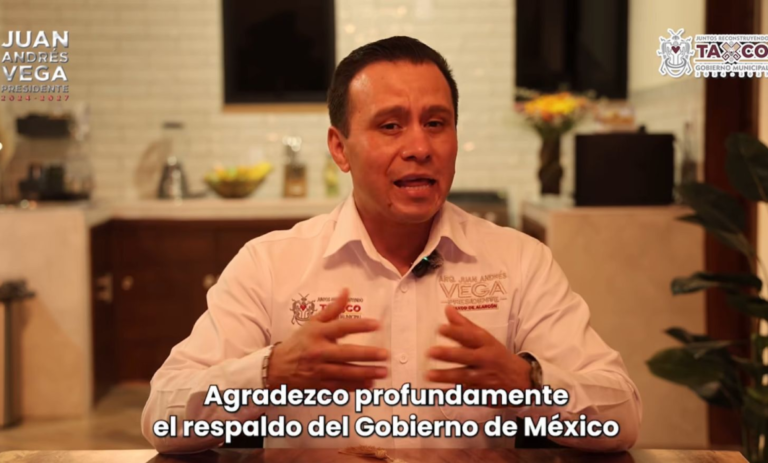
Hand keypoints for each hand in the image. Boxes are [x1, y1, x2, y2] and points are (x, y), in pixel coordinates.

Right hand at [266, 288, 388, 390]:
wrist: (276, 367)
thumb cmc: (299, 342)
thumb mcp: (312, 323)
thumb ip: (332, 309)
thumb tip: (347, 291)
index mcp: (317, 334)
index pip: (341, 327)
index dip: (359, 325)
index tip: (377, 324)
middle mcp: (319, 352)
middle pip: (346, 353)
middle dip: (367, 355)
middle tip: (385, 355)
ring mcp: (319, 371)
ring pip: (346, 373)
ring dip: (366, 373)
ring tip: (383, 372)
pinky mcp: (319, 385)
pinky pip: (340, 387)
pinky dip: (355, 387)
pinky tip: (370, 384)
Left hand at [426, 305, 531, 390]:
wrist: (522, 380)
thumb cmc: (497, 356)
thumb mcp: (485, 338)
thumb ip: (464, 325)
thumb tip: (447, 309)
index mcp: (486, 344)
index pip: (470, 336)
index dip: (456, 332)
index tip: (440, 329)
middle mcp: (485, 360)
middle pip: (467, 356)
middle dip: (449, 354)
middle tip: (431, 351)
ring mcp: (483, 377)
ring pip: (464, 376)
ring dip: (446, 376)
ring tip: (429, 374)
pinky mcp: (481, 392)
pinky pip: (465, 393)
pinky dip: (452, 394)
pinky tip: (437, 394)